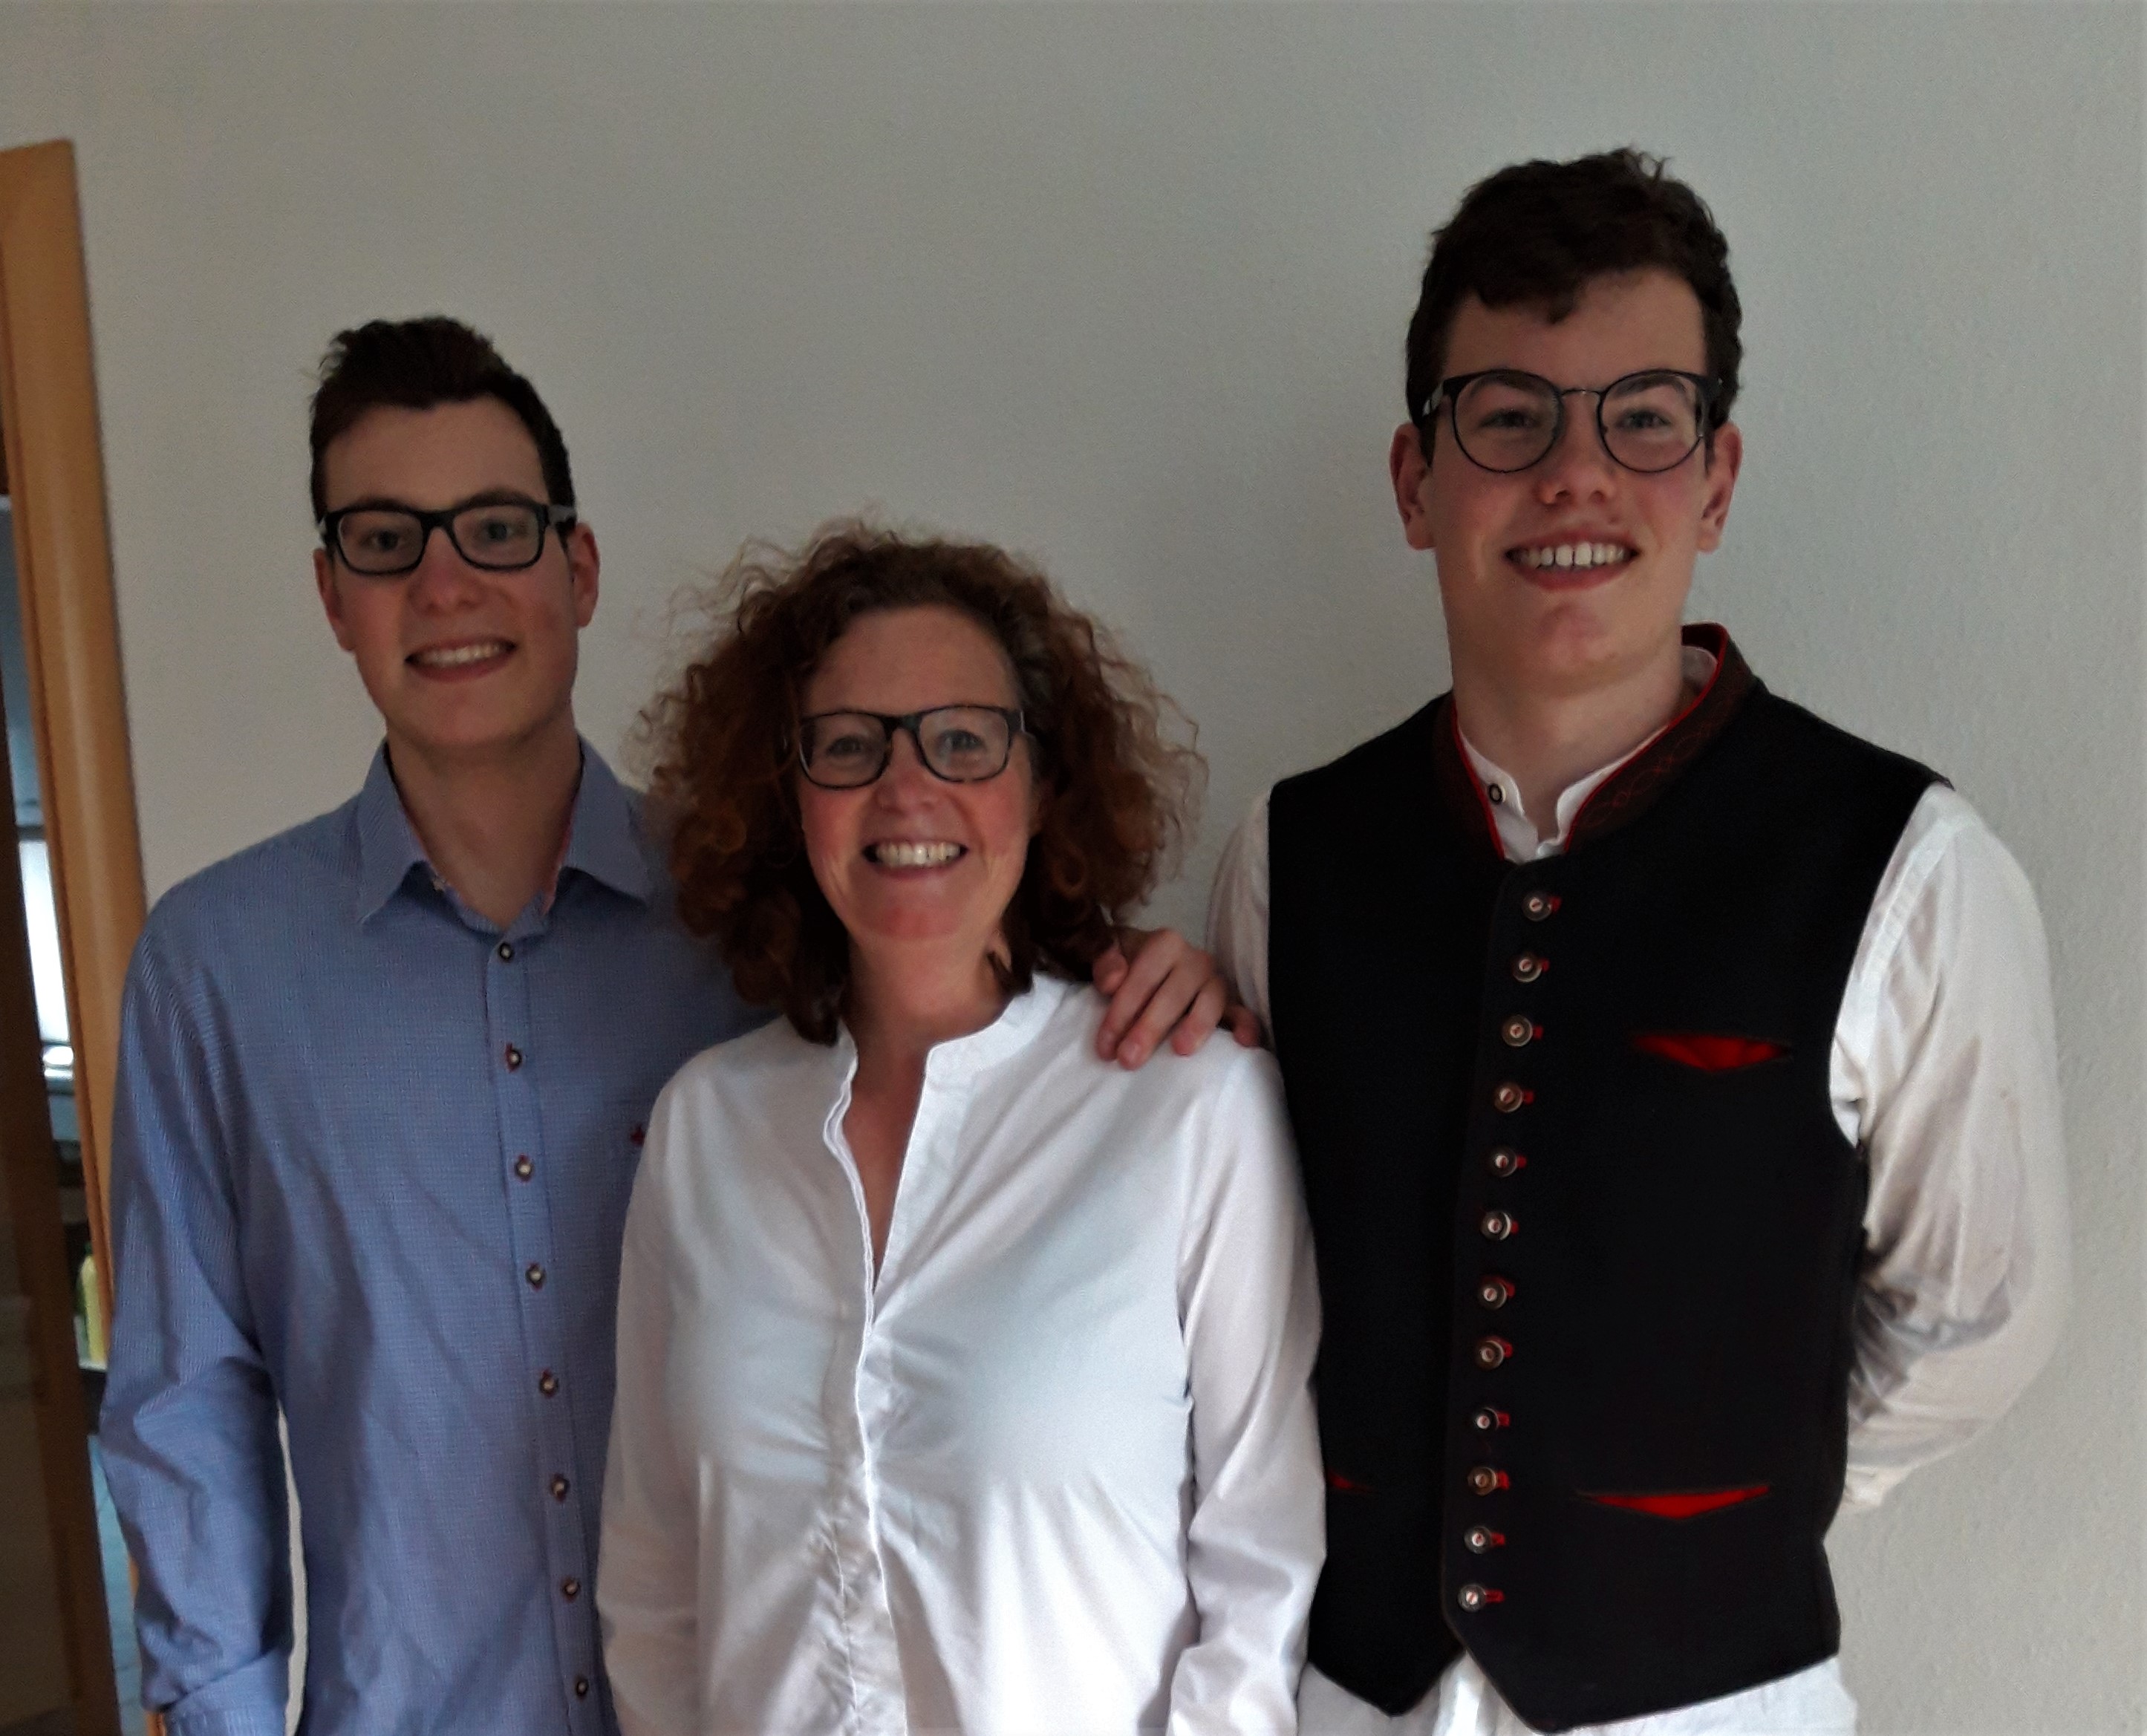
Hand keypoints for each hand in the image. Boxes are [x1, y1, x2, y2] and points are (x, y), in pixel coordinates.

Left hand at [1092, 926, 1260, 1067]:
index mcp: (1165, 944)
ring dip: (1197, 1025)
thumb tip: (1112, 982)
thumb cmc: (1129, 965)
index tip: (1106, 1047)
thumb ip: (1104, 963)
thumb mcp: (1109, 957)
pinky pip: (1243, 1013)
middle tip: (1129, 1059)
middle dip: (1150, 1026)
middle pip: (1175, 991)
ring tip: (1180, 1050)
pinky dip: (1246, 1026)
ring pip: (1211, 1000)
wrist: (1149, 969)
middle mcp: (1195, 960)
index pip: (1144, 976)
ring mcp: (1216, 982)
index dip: (1122, 1011)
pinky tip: (1243, 1043)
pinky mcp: (1232, 1005)